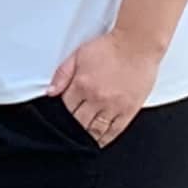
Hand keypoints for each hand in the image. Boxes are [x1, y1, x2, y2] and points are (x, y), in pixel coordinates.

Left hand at [48, 28, 164, 146]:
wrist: (137, 45)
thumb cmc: (110, 48)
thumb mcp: (79, 54)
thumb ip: (62, 74)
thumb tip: (50, 92)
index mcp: (81, 85)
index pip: (66, 109)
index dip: (62, 115)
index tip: (62, 117)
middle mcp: (96, 99)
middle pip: (78, 123)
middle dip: (73, 129)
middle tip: (70, 132)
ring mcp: (113, 106)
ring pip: (95, 131)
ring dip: (87, 137)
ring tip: (83, 140)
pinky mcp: (128, 110)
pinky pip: (114, 131)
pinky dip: (105, 139)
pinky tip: (100, 141)